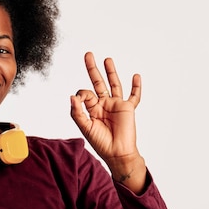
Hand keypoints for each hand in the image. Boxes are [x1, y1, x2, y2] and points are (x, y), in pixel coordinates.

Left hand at [70, 52, 145, 191]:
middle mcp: (103, 104)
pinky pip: (134, 96)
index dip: (81, 94)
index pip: (85, 93)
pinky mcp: (128, 108)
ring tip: (107, 59)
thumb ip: (77, 112)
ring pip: (114, 84)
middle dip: (92, 68)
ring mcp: (116, 105)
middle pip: (97, 82)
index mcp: (91, 108)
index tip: (81, 100)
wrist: (118, 153)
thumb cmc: (101, 143)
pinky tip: (136, 76)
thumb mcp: (85, 128)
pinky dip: (136, 87)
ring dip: (111, 72)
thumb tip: (72, 96)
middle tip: (88, 54)